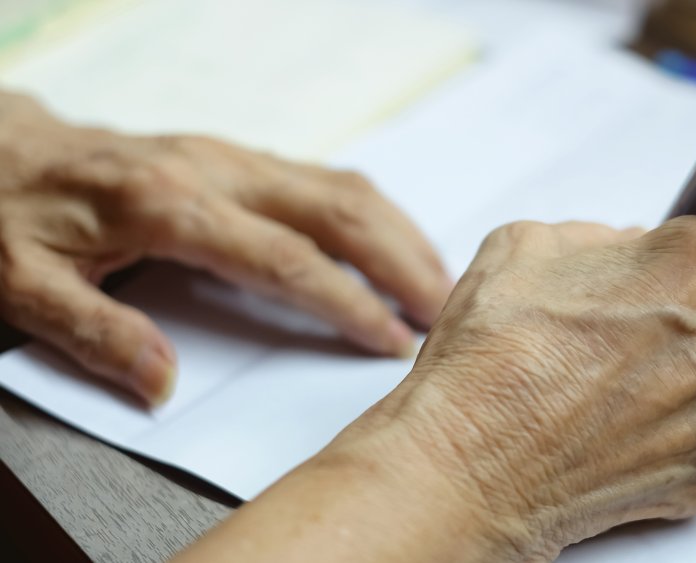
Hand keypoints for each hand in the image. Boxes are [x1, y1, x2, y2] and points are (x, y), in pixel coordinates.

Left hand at [0, 91, 451, 405]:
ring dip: (399, 233)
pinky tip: (393, 243)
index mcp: (168, 204)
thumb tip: (162, 382)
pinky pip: (324, 180)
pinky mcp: (236, 159)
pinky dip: (373, 216)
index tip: (390, 339)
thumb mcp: (25, 282)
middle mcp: (215, 171)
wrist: (2, 147)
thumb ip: (95, 332)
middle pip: (336, 210)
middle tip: (445, 309)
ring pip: (340, 187)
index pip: (284, 258)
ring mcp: (231, 158)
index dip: (346, 301)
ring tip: (439, 280)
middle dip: (401, 262)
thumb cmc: (14, 212)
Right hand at [345, 217, 695, 559]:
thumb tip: (623, 251)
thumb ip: (599, 238)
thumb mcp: (527, 245)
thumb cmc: (496, 360)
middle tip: (631, 331)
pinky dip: (679, 432)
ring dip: (690, 376)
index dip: (694, 256)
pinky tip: (621, 427)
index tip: (674, 270)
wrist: (472, 463)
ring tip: (615, 387)